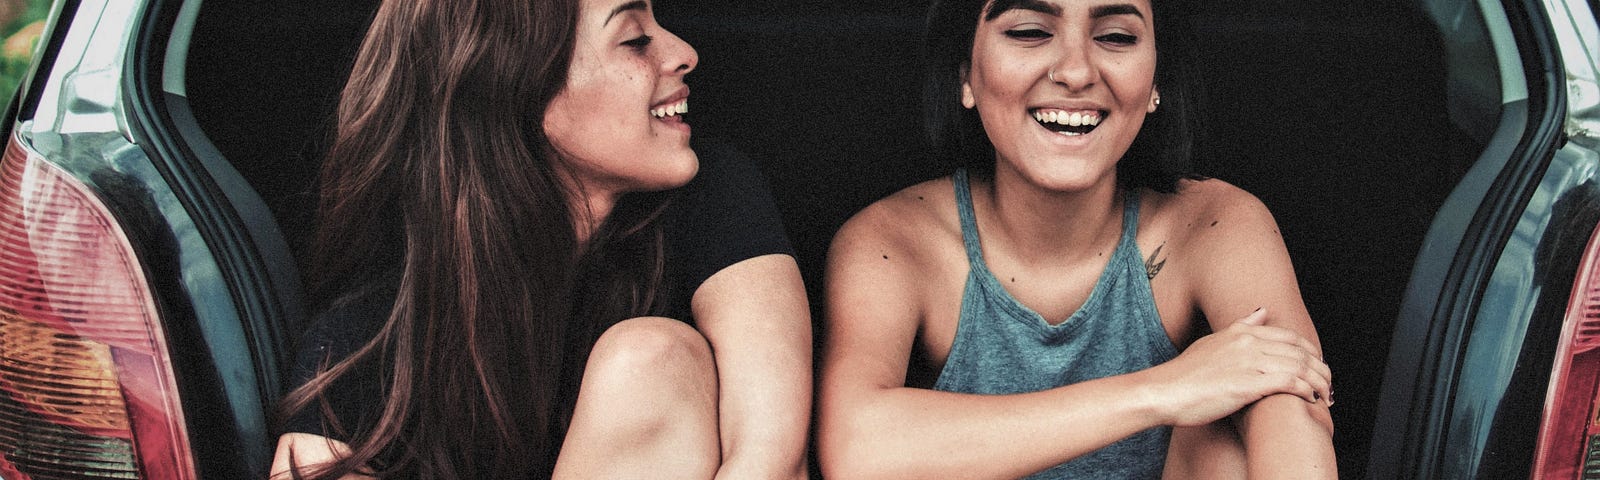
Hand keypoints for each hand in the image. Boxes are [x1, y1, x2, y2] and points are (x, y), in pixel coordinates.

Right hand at [1141, 308, 1331, 426]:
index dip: (1310, 352)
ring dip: (1318, 381)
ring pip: (1300, 366)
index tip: (1316, 366)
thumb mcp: (1212, 342)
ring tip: (1324, 394)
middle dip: (1320, 368)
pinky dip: (1305, 390)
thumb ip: (1240, 326)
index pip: (1290, 337)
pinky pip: (1289, 382)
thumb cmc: (1185, 374)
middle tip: (1327, 383)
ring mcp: (1249, 362)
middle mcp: (1248, 343)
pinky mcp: (1248, 384)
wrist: (1165, 391)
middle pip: (1300, 351)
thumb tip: (1262, 311)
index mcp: (1241, 332)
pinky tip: (1310, 398)